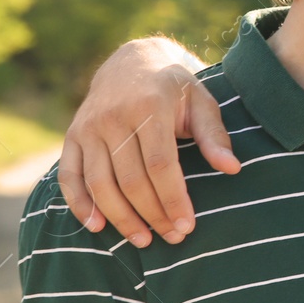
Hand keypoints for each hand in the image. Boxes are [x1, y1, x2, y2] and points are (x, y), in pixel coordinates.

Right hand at [58, 38, 235, 246]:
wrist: (131, 61)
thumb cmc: (174, 87)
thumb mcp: (201, 101)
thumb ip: (214, 135)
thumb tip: (232, 169)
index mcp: (149, 106)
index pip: (160, 165)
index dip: (173, 199)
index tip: (187, 226)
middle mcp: (114, 116)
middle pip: (130, 180)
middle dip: (152, 214)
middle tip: (172, 238)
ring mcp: (88, 126)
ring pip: (100, 183)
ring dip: (120, 218)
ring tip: (143, 241)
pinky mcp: (72, 135)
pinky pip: (71, 176)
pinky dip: (79, 204)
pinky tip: (96, 226)